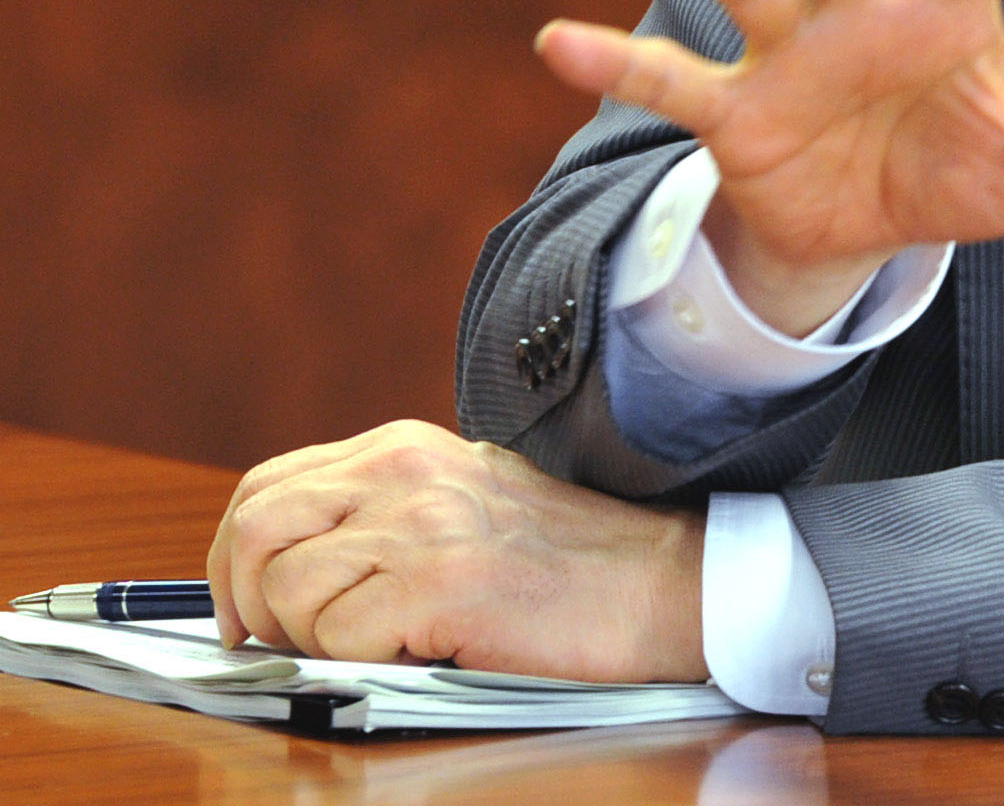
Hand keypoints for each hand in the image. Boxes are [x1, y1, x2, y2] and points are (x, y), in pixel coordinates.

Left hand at [205, 421, 704, 676]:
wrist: (660, 584)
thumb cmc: (566, 560)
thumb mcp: (463, 497)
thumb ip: (384, 507)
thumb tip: (289, 562)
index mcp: (404, 446)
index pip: (265, 487)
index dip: (233, 558)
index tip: (246, 611)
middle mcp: (406, 470)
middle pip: (256, 528)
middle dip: (247, 602)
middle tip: (278, 645)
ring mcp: (424, 525)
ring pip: (289, 594)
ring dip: (312, 643)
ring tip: (375, 648)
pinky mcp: (442, 585)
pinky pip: (339, 642)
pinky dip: (361, 666)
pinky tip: (419, 654)